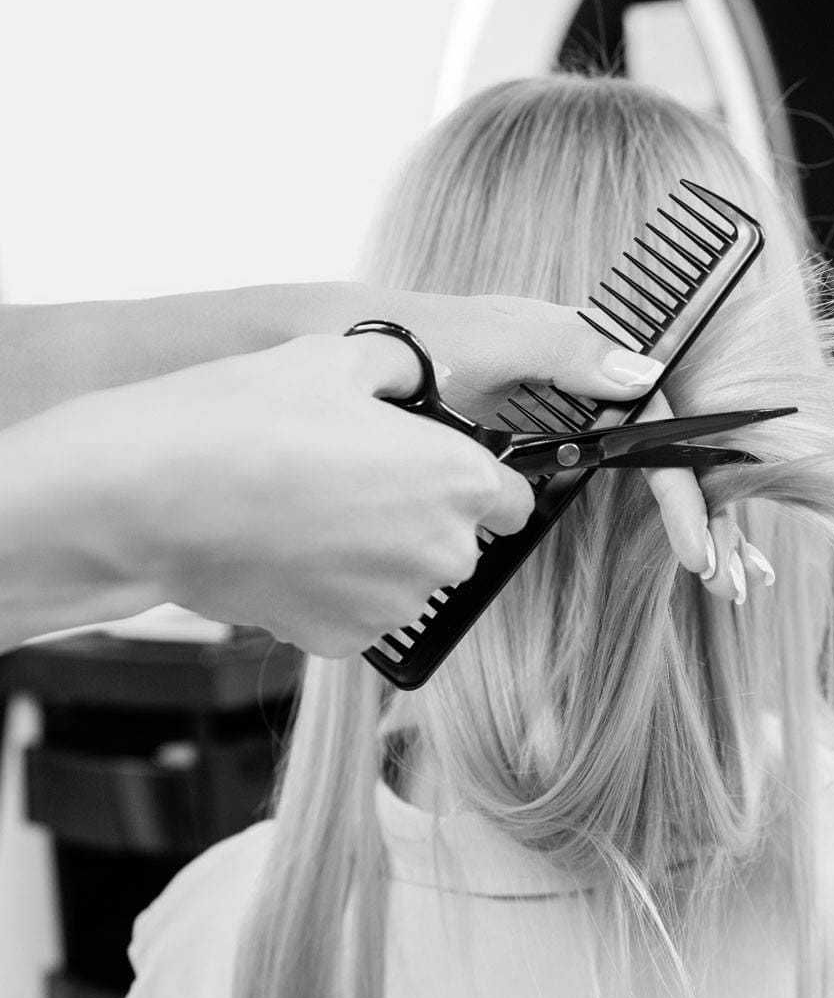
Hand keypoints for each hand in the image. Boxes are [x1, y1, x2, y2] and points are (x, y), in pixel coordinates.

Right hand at [47, 333, 534, 656]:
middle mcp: (444, 552)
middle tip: (356, 482)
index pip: (516, 499)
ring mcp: (394, 604)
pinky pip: (356, 611)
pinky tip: (287, 549)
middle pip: (459, 541)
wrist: (152, 496)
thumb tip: (420, 377)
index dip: (484, 482)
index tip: (449, 473)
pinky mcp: (343, 640)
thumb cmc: (245, 419)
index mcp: (460, 480)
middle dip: (422, 517)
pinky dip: (332, 589)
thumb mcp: (334, 356)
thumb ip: (401, 369)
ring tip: (310, 512)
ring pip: (406, 580)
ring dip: (376, 556)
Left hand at [357, 290, 774, 599]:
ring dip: (697, 523)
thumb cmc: (417, 342)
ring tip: (726, 582)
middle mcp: (592, 386)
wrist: (347, 350)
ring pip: (654, 473)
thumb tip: (646, 375)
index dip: (684, 489)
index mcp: (588, 352)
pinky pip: (613, 484)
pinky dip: (656, 519)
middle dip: (713, 515)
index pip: (662, 425)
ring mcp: (571, 419)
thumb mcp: (488, 340)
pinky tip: (689, 554)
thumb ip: (562, 349)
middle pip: (673, 452)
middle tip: (732, 582)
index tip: (696, 549)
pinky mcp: (546, 448)